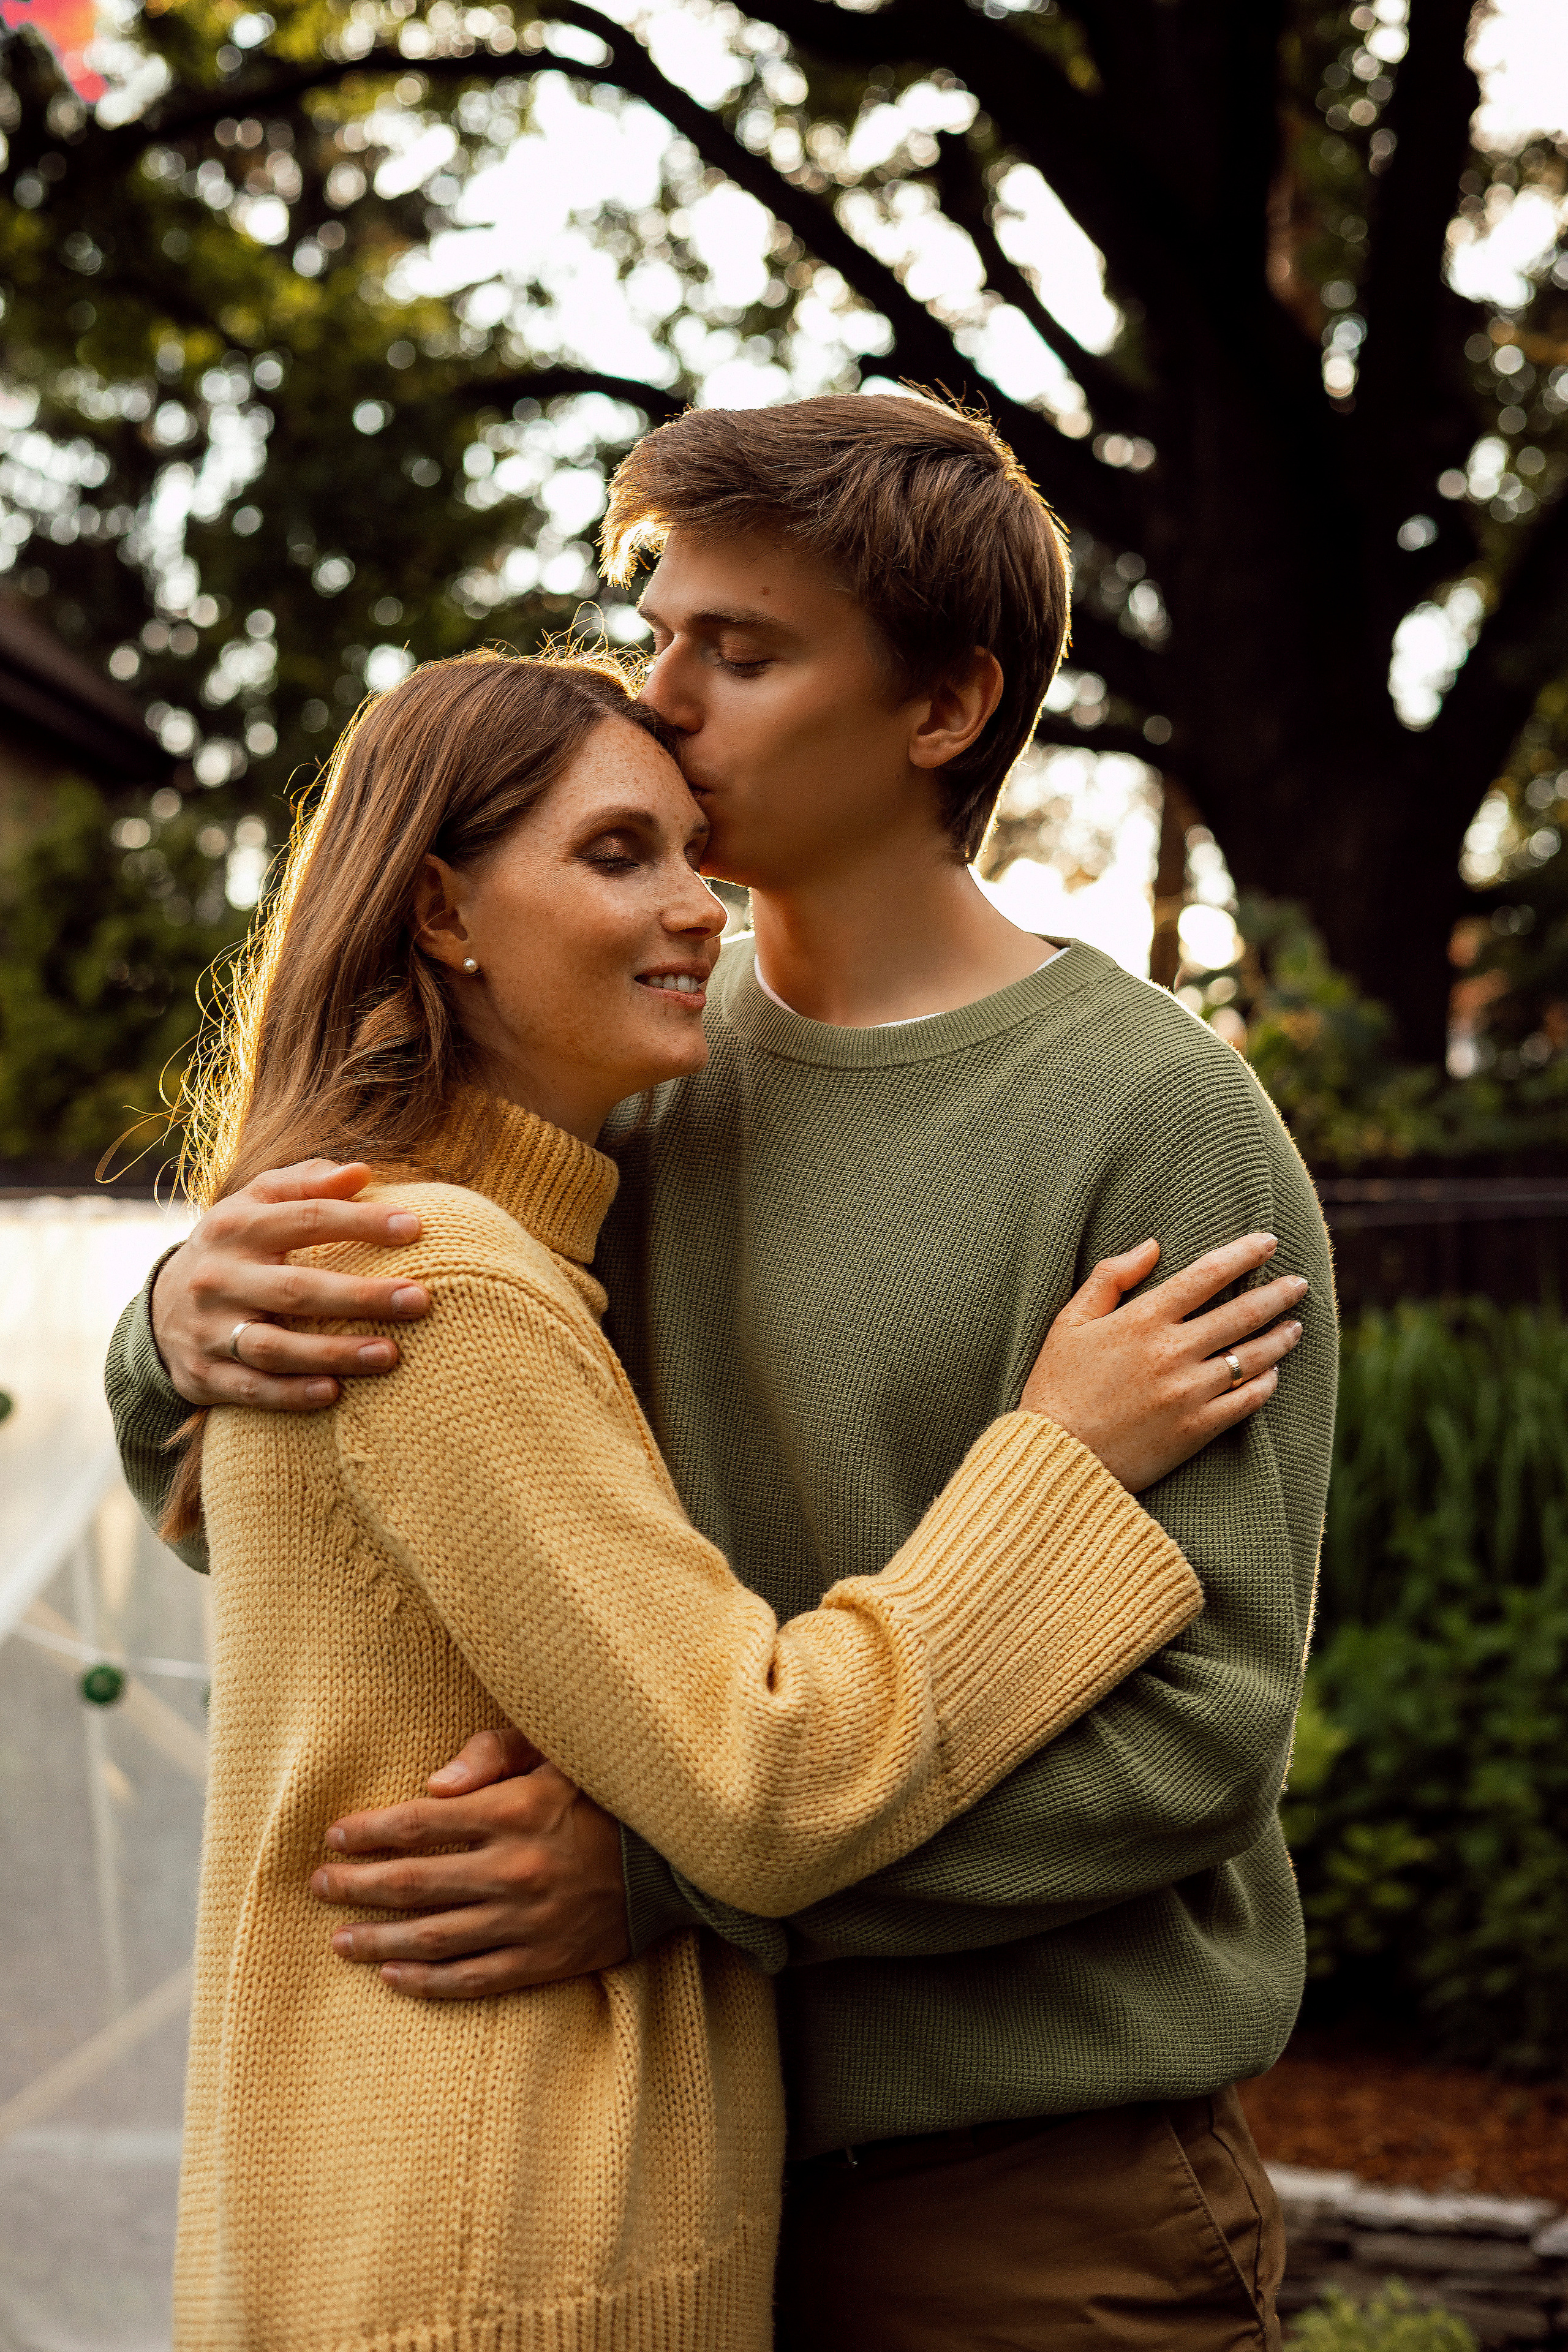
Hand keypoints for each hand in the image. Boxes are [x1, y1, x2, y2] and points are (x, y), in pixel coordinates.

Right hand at [151, 1160, 431, 1408]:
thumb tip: (361, 1172)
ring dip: (333, 1353)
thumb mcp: (256, 1204)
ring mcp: (210, 1329)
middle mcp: (220, 1277)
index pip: (307, 1219)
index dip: (362, 1222)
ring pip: (274, 1347)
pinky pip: (251, 1389)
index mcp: (236, 1226)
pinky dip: (291, 1394)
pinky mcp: (205, 1375)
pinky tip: (335, 1393)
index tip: (415, 1229)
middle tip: (419, 1300)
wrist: (160, 1307)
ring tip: (390, 1355)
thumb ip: (305, 1182)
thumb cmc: (234, 1246)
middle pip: (296, 1288)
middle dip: (361, 1296)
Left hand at [311, 1730, 631, 1997]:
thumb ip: (492, 1755)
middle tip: (318, 1887)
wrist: (677, 1861)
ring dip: (378, 1940)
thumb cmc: (607, 1794)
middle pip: (413, 1883)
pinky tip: (393, 1977)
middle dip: (356, 1886)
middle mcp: (513, 1870)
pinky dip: (428, 1982)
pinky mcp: (545, 1961)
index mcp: (513, 1812)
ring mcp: (527, 1922)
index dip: (368, 1832)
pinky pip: (474, 1979)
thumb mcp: (557, 1752)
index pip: (418, 1823)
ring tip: (340, 1940)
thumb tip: (430, 1786)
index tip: (333, 1837)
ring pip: (433, 1938)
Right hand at [1021, 1231, 1306, 1491]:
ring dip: (1281, 1337)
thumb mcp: (1069, 1322)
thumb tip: (1153, 1245)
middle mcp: (1172, 1352)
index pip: (1207, 1275)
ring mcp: (1188, 1392)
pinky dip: (1266, 1383)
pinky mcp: (1197, 1429)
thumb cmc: (1057, 1386)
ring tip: (1295, 1326)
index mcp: (1142, 1320)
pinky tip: (1273, 1373)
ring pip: (1253, 1357)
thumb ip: (1110, 1277)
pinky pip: (1247, 1400)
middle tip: (1300, 1284)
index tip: (1268, 1242)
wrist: (1056, 1457)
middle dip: (1278, 1294)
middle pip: (1242, 1313)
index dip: (1243, 1254)